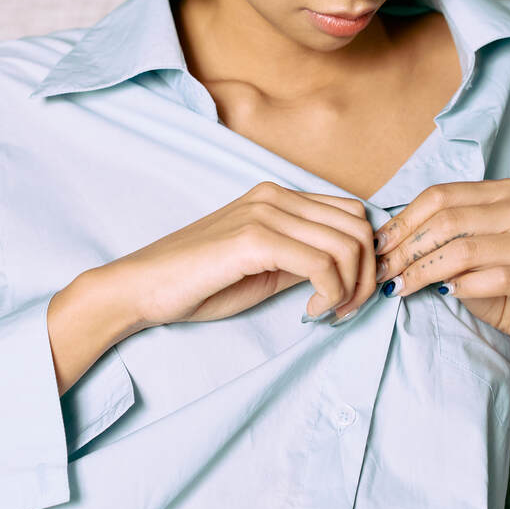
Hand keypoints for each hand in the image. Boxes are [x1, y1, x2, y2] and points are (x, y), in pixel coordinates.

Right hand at [111, 180, 378, 328]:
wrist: (142, 287)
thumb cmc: (197, 283)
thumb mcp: (263, 268)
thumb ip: (302, 260)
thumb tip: (347, 273)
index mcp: (277, 196)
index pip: (352, 214)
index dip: (365, 258)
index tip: (350, 296)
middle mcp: (275, 195)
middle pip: (359, 227)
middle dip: (366, 276)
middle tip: (345, 310)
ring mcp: (264, 213)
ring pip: (347, 245)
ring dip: (351, 288)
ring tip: (328, 313)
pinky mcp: (254, 239)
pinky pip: (321, 264)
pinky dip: (330, 293)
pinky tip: (312, 312)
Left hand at [370, 178, 509, 364]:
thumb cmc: (497, 282)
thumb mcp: (461, 252)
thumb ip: (434, 236)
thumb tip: (383, 240)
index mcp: (505, 192)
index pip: (441, 196)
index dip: (403, 221)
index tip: (379, 246)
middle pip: (449, 221)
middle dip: (407, 249)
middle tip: (383, 271)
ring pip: (466, 249)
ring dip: (424, 271)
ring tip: (400, 286)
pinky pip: (496, 278)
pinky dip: (464, 286)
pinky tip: (445, 293)